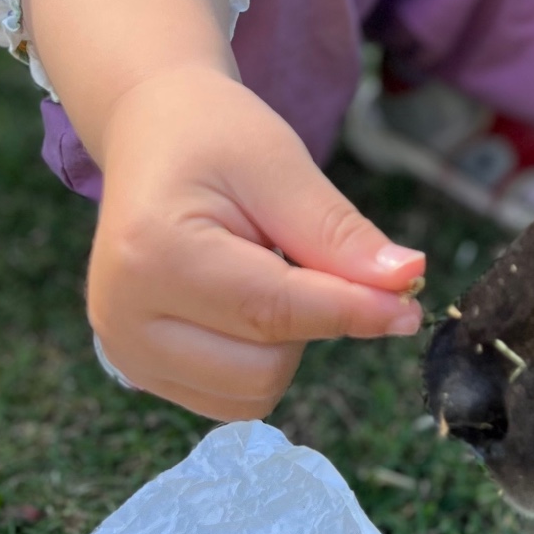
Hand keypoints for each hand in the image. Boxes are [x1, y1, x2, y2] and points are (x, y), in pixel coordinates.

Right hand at [87, 66, 424, 418]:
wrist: (152, 132)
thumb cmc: (214, 137)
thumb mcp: (280, 166)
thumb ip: (338, 234)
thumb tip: (406, 282)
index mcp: (152, 256)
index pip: (274, 311)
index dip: (353, 311)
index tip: (410, 307)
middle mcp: (122, 319)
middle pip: (265, 368)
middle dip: (308, 319)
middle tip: (294, 251)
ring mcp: (122, 353)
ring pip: (251, 394)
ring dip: (283, 344)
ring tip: (259, 271)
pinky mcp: (135, 370)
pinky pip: (231, 400)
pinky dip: (258, 360)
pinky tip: (242, 303)